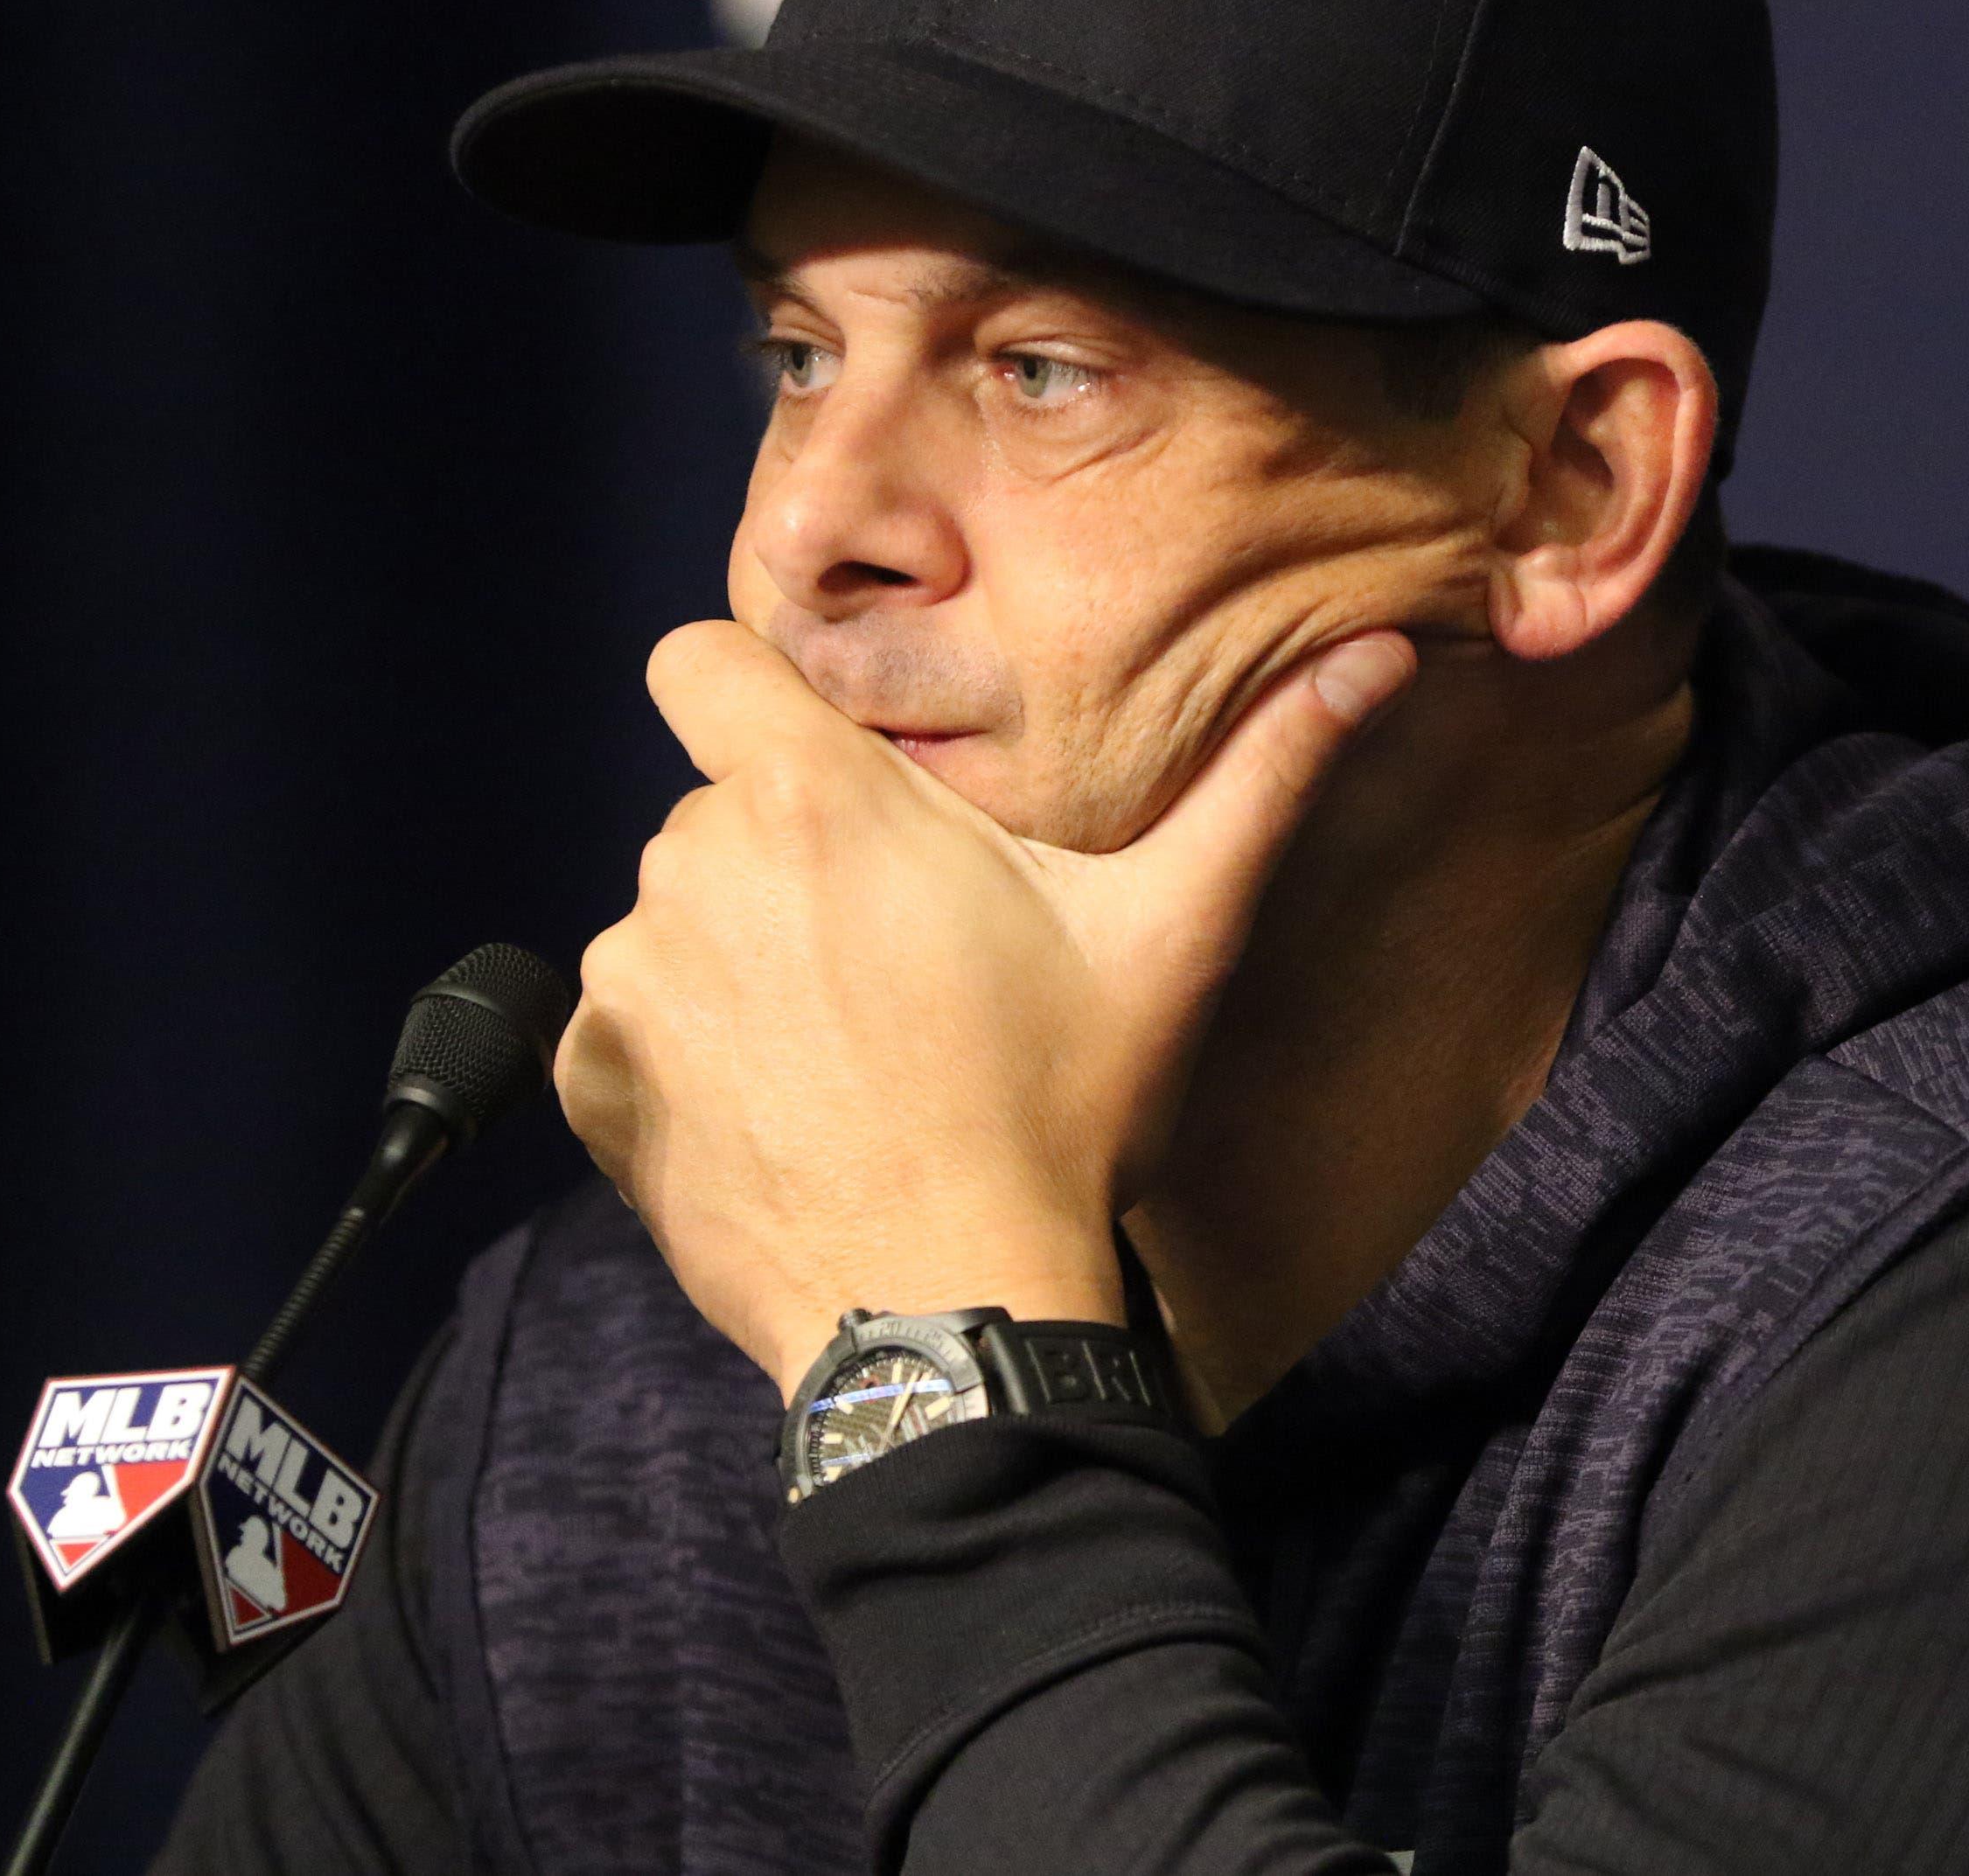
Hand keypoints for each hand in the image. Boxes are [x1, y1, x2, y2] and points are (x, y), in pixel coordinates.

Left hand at [556, 619, 1415, 1389]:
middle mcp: (691, 865)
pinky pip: (621, 1027)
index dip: (749, 694)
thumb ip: (1265, 775)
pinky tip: (783, 1112)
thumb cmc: (1062, 1115)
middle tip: (894, 955)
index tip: (822, 762)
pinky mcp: (592, 1085)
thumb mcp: (1175, 936)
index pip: (700, 659)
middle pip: (715, 809)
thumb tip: (1376, 655)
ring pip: (674, 921)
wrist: (950, 1313)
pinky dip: (682, 1060)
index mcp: (814, 798)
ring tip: (844, 1051)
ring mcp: (630, 980)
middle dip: (787, 860)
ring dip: (737, 963)